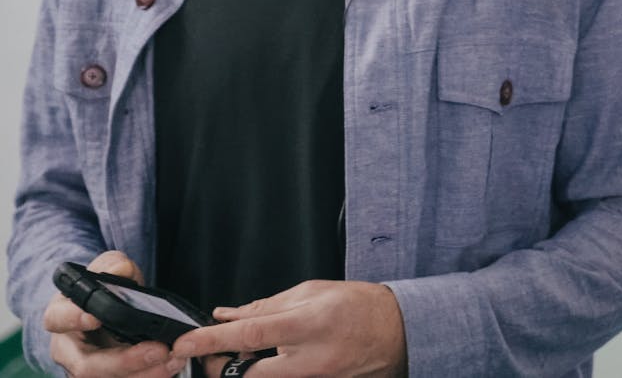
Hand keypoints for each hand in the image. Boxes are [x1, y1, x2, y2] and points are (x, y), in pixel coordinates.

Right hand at [43, 250, 187, 377]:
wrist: (104, 310)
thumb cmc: (102, 290)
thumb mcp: (107, 269)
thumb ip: (113, 265)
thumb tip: (121, 268)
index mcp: (61, 316)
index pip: (58, 319)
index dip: (73, 319)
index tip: (94, 317)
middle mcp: (69, 349)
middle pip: (87, 365)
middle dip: (124, 361)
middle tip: (157, 350)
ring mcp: (87, 368)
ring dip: (143, 374)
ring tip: (173, 360)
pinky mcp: (108, 376)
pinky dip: (149, 376)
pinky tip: (172, 366)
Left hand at [171, 280, 405, 377]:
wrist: (397, 331)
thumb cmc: (360, 306)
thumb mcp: (313, 292)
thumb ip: (268, 305)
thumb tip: (229, 314)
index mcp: (308, 323)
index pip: (248, 335)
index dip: (211, 340)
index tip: (184, 343)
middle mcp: (310, 357)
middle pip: (247, 373)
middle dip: (219, 366)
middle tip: (206, 353)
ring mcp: (314, 377)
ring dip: (243, 369)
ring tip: (243, 352)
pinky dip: (267, 370)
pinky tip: (267, 358)